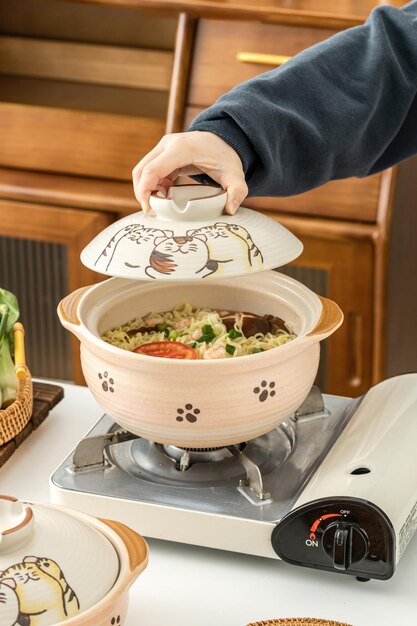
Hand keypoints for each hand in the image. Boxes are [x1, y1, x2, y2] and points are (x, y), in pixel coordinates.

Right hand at [132, 131, 247, 214]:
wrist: (225, 140)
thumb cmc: (226, 158)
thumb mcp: (235, 175)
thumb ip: (237, 191)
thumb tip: (231, 209)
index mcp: (182, 149)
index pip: (152, 170)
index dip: (145, 191)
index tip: (149, 209)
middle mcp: (168, 144)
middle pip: (142, 170)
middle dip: (142, 192)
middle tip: (151, 211)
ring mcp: (164, 147)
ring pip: (143, 170)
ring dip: (147, 188)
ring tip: (160, 204)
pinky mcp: (163, 152)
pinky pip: (150, 170)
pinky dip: (152, 184)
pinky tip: (165, 195)